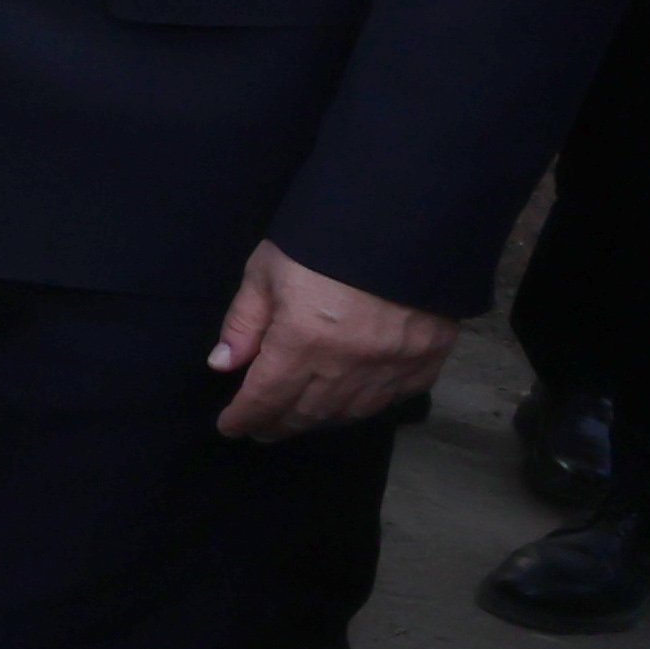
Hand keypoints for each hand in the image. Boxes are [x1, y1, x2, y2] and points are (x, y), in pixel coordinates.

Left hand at [208, 241, 453, 441]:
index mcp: (304, 340)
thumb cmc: (324, 239)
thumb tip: (222, 365)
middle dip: (278, 424)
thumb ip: (245, 322)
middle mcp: (349, 363)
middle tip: (262, 428)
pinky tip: (346, 405)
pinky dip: (362, 407)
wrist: (407, 219)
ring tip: (297, 419)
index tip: (230, 427)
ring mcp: (393, 366)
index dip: (244, 417)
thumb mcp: (268, 270)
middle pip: (306, 412)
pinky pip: (389, 400)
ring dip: (317, 420)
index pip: (265, 397)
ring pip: (347, 413)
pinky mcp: (427, 360)